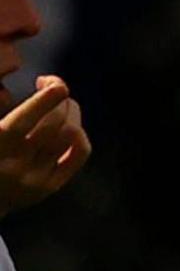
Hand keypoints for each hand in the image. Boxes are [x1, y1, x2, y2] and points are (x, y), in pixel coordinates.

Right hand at [0, 76, 91, 217]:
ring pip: (68, 137)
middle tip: (56, 88)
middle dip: (60, 101)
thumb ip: (2, 108)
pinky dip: (79, 135)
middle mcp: (14, 164)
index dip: (45, 99)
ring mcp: (35, 177)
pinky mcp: (50, 187)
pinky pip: (78, 155)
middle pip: (52, 125)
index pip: (23, 121)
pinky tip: (71, 126)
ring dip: (72, 114)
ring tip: (64, 104)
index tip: (55, 84)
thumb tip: (39, 90)